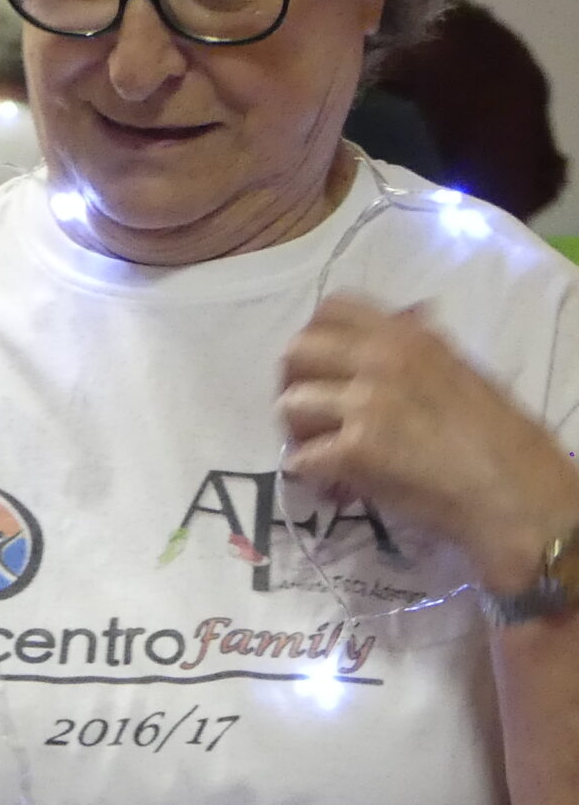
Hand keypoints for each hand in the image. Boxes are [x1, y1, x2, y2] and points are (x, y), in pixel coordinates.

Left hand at [279, 297, 578, 594]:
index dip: (314, 339)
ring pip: (289, 405)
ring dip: (299, 435)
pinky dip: (311, 475)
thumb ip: (415, 350)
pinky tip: (336, 486)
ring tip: (326, 455)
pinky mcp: (355, 448)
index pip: (331, 309)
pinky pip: (301, 459)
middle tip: (311, 418)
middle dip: (292, 386)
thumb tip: (406, 315)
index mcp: (407, 336)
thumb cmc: (498, 439)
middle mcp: (381, 359)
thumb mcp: (459, 371)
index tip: (321, 371)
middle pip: (296, 352)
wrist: (516, 495)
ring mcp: (366, 402)